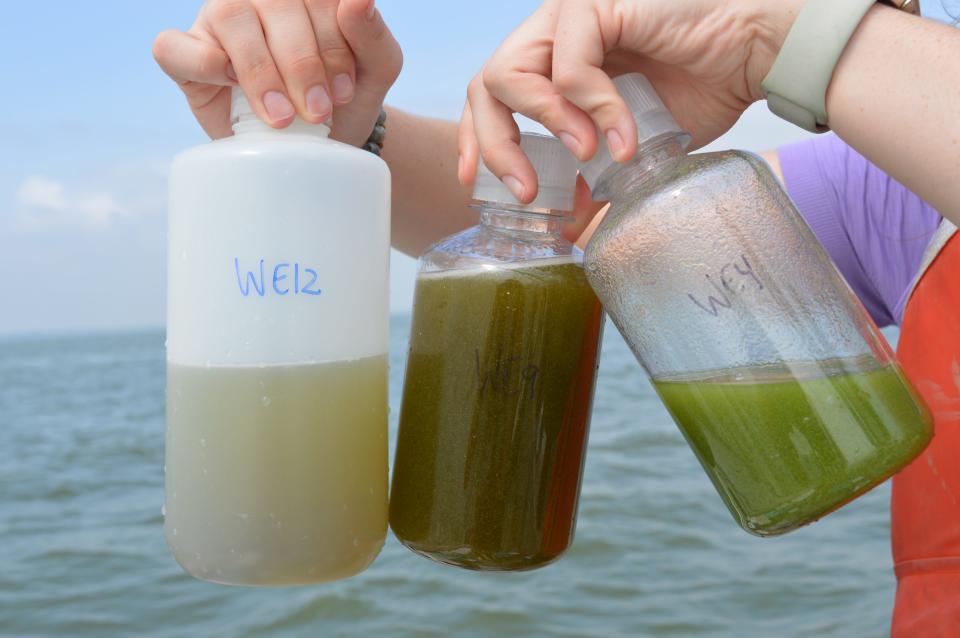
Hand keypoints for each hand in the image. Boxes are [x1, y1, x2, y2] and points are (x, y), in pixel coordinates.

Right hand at [153, 0, 401, 145]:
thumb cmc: (343, 97)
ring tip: (282, 117)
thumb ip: (372, 35)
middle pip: (275, 7)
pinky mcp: (186, 52)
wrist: (317, 141)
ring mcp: (219, 18)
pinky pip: (173, 47)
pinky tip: (227, 81)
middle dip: (302, 66)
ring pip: (230, 20)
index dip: (332, 45)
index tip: (344, 92)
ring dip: (260, 72)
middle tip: (318, 113)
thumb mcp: (375, 70)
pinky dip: (200, 62)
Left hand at [458, 0, 802, 201]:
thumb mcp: (629, 148)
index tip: (474, 185)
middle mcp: (553, 36)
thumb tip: (565, 225)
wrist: (754, 56)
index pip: (490, 98)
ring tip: (582, 157)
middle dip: (497, 146)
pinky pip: (569, 69)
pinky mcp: (597, 7)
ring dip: (543, 126)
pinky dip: (593, 110)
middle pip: (487, 87)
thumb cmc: (700, 90)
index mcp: (552, 63)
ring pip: (511, 73)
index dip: (476, 140)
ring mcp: (571, 17)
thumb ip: (590, 177)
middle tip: (527, 192)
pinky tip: (623, 138)